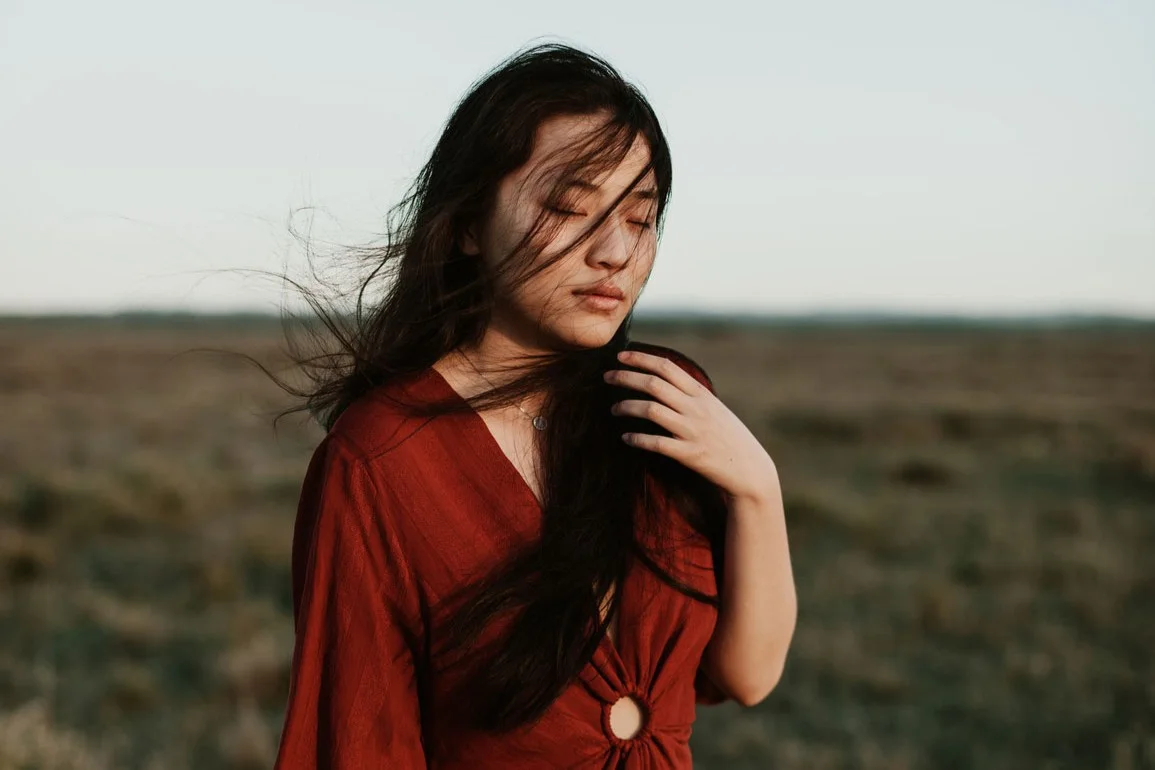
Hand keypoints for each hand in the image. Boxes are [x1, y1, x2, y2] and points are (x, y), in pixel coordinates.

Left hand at [604, 350, 778, 504]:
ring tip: (614, 409)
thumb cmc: (729, 437)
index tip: (620, 355)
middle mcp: (696, 409)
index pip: (667, 367)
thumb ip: (691, 395)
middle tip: (606, 377)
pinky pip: (657, 443)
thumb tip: (665, 381)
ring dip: (626, 407)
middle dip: (625, 377)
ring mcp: (693, 431)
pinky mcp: (690, 455)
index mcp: (701, 394)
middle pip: (654, 384)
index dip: (641, 358)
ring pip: (651, 410)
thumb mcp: (714, 409)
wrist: (750, 469)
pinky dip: (637, 439)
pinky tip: (626, 438)